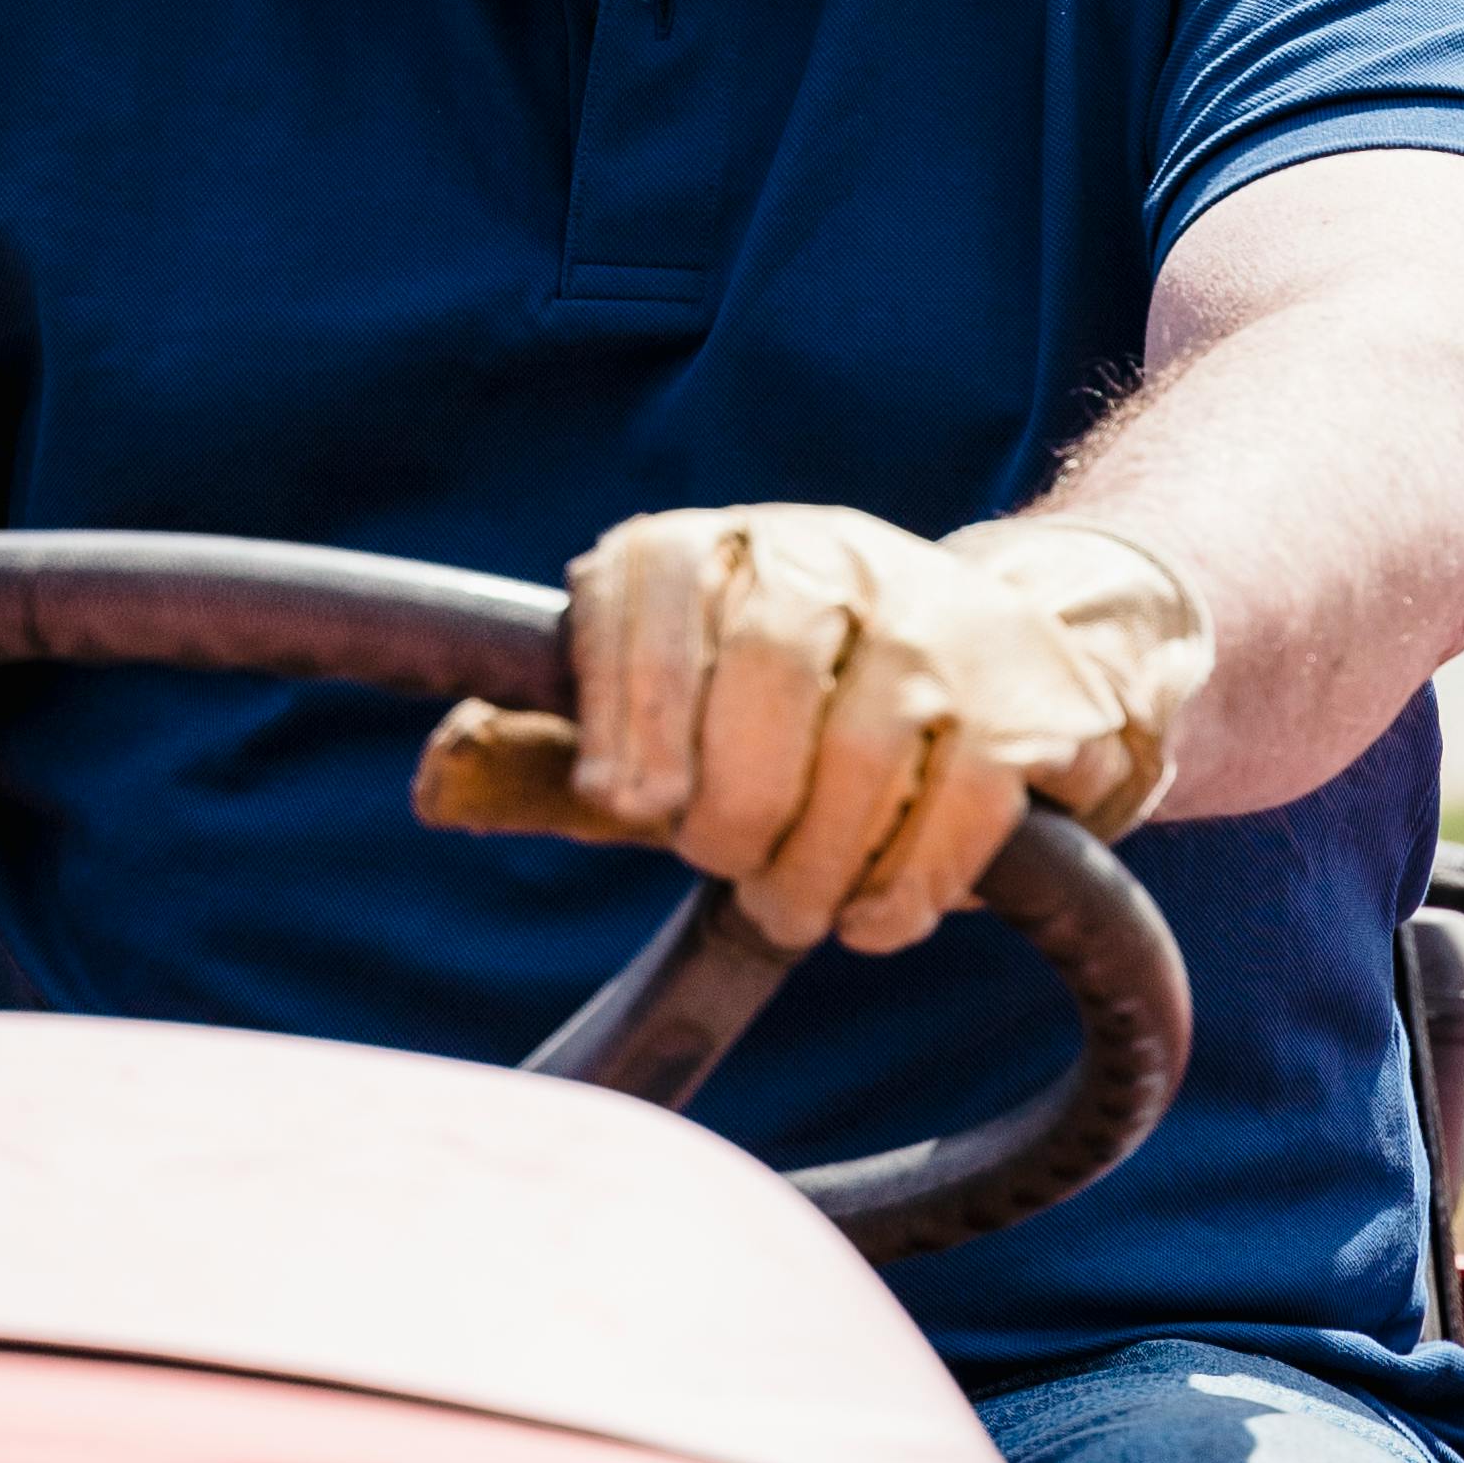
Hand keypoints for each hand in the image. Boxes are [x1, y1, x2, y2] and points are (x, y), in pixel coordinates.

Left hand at [561, 502, 1210, 955]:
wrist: (1029, 658)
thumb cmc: (802, 719)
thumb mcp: (673, 730)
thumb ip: (561, 763)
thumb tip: (434, 781)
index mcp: (717, 549)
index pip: (649, 590)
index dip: (630, 703)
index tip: (630, 800)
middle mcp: (828, 556)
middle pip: (762, 678)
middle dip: (733, 809)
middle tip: (730, 865)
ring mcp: (940, 621)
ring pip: (861, 756)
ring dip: (816, 866)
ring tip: (798, 903)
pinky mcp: (1029, 700)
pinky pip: (957, 808)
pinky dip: (903, 888)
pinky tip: (876, 913)